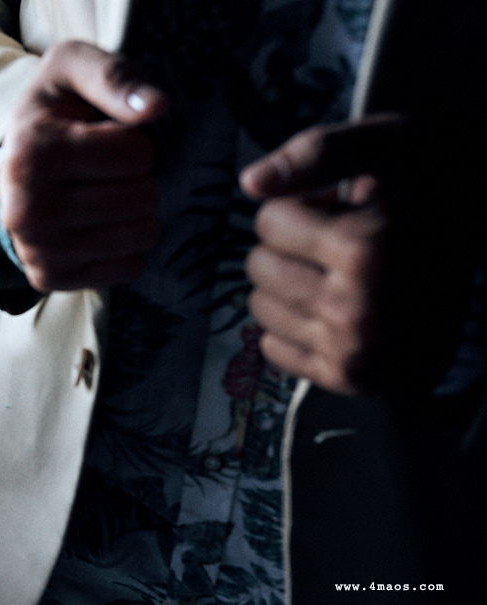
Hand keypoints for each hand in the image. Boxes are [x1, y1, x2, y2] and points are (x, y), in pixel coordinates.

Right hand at [0, 40, 167, 291]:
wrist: (14, 163)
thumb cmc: (54, 112)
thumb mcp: (73, 70)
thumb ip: (115, 76)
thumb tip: (157, 107)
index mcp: (32, 154)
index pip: (135, 153)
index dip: (134, 142)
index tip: (106, 139)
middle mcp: (27, 210)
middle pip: (141, 197)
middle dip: (137, 179)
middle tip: (107, 171)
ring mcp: (37, 250)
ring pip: (140, 236)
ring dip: (137, 213)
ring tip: (108, 195)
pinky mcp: (49, 278)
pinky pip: (128, 268)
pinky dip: (127, 247)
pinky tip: (102, 225)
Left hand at [240, 113, 439, 394]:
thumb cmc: (435, 189)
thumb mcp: (392, 145)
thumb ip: (319, 151)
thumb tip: (251, 182)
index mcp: (368, 247)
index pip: (269, 220)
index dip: (301, 207)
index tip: (341, 210)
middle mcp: (359, 306)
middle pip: (258, 266)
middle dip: (289, 248)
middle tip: (339, 245)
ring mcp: (354, 349)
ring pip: (260, 308)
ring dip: (288, 286)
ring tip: (339, 275)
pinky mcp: (350, 378)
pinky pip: (272, 349)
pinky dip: (293, 328)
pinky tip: (335, 311)